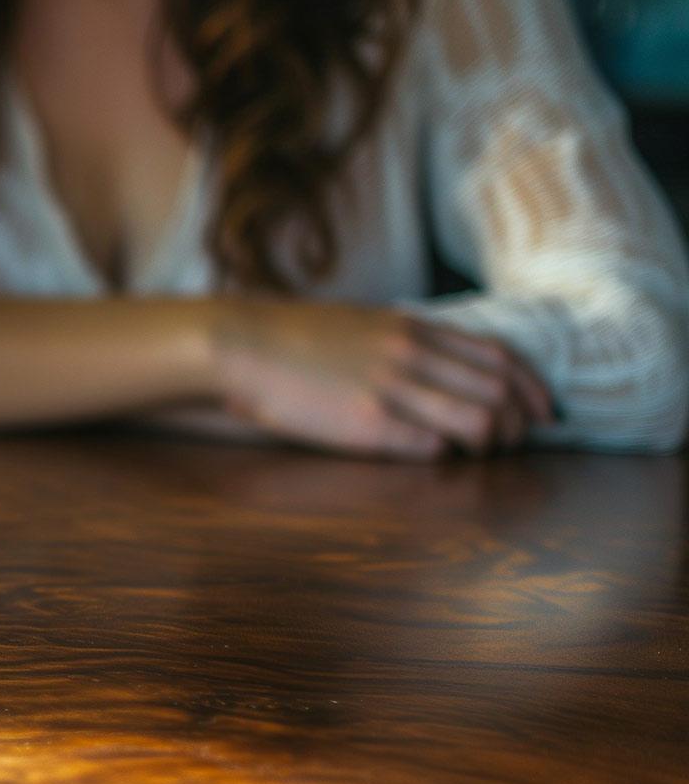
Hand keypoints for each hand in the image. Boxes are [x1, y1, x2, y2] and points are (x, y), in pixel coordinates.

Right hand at [211, 300, 555, 460]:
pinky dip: (446, 457)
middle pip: (500, 392)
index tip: (543, 411)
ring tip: (479, 457)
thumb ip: (405, 341)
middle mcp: (412, 355)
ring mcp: (391, 389)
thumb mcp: (361, 324)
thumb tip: (440, 365)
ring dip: (491, 445)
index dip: (533, 388)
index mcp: (413, 329)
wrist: (239, 345)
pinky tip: (432, 459)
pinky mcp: (366, 423)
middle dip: (521, 424)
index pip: (501, 356)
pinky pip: (432, 447)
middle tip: (517, 444)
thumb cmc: (291, 341)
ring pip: (480, 421)